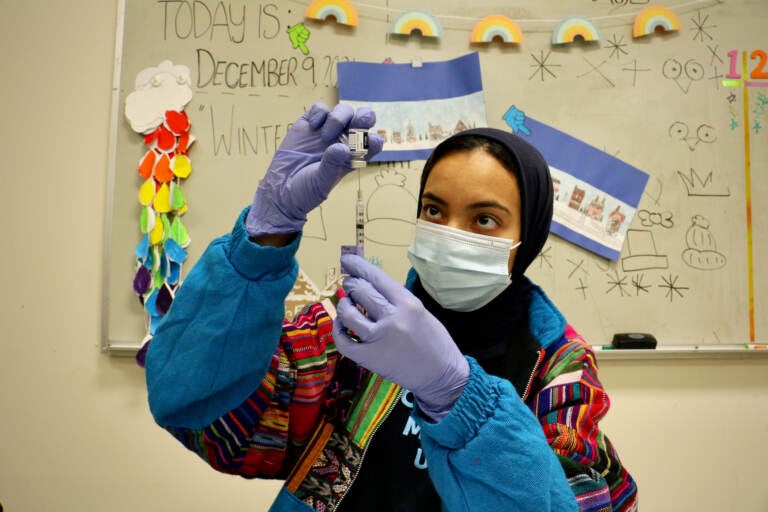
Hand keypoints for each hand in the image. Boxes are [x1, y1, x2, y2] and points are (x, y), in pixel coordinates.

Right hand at [246, 103, 382, 236]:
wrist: (279, 190)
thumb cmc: (305, 191)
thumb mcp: (321, 182)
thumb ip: (332, 164)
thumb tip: (343, 147)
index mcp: (354, 157)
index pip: (373, 143)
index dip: (373, 141)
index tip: (362, 147)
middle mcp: (344, 142)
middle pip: (364, 120)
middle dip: (365, 117)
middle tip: (358, 123)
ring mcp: (327, 131)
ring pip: (344, 111)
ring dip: (339, 119)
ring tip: (325, 136)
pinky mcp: (309, 124)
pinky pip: (320, 108)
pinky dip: (320, 113)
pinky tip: (314, 126)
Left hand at [332, 254, 468, 420]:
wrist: (442, 376)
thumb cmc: (434, 342)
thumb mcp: (421, 311)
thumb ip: (397, 299)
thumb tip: (371, 286)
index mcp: (408, 303)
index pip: (376, 277)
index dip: (358, 266)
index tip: (347, 260)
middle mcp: (392, 318)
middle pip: (360, 291)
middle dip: (351, 284)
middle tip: (349, 283)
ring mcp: (379, 339)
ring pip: (348, 314)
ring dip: (343, 305)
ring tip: (347, 304)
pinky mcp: (369, 358)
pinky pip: (343, 341)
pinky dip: (338, 330)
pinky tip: (342, 325)